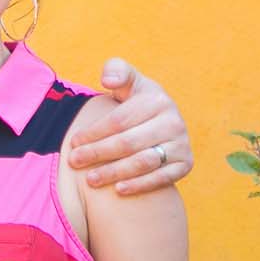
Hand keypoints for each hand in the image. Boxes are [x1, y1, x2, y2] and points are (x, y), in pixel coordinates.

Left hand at [66, 59, 190, 193]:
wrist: (162, 122)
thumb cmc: (136, 101)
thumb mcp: (128, 81)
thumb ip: (117, 71)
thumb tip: (109, 80)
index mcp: (157, 100)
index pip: (119, 121)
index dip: (93, 133)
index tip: (73, 142)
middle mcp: (174, 122)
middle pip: (128, 143)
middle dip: (97, 153)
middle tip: (74, 162)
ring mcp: (182, 144)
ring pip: (143, 162)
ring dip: (115, 172)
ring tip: (91, 179)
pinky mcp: (186, 164)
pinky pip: (161, 178)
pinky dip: (140, 185)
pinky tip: (118, 189)